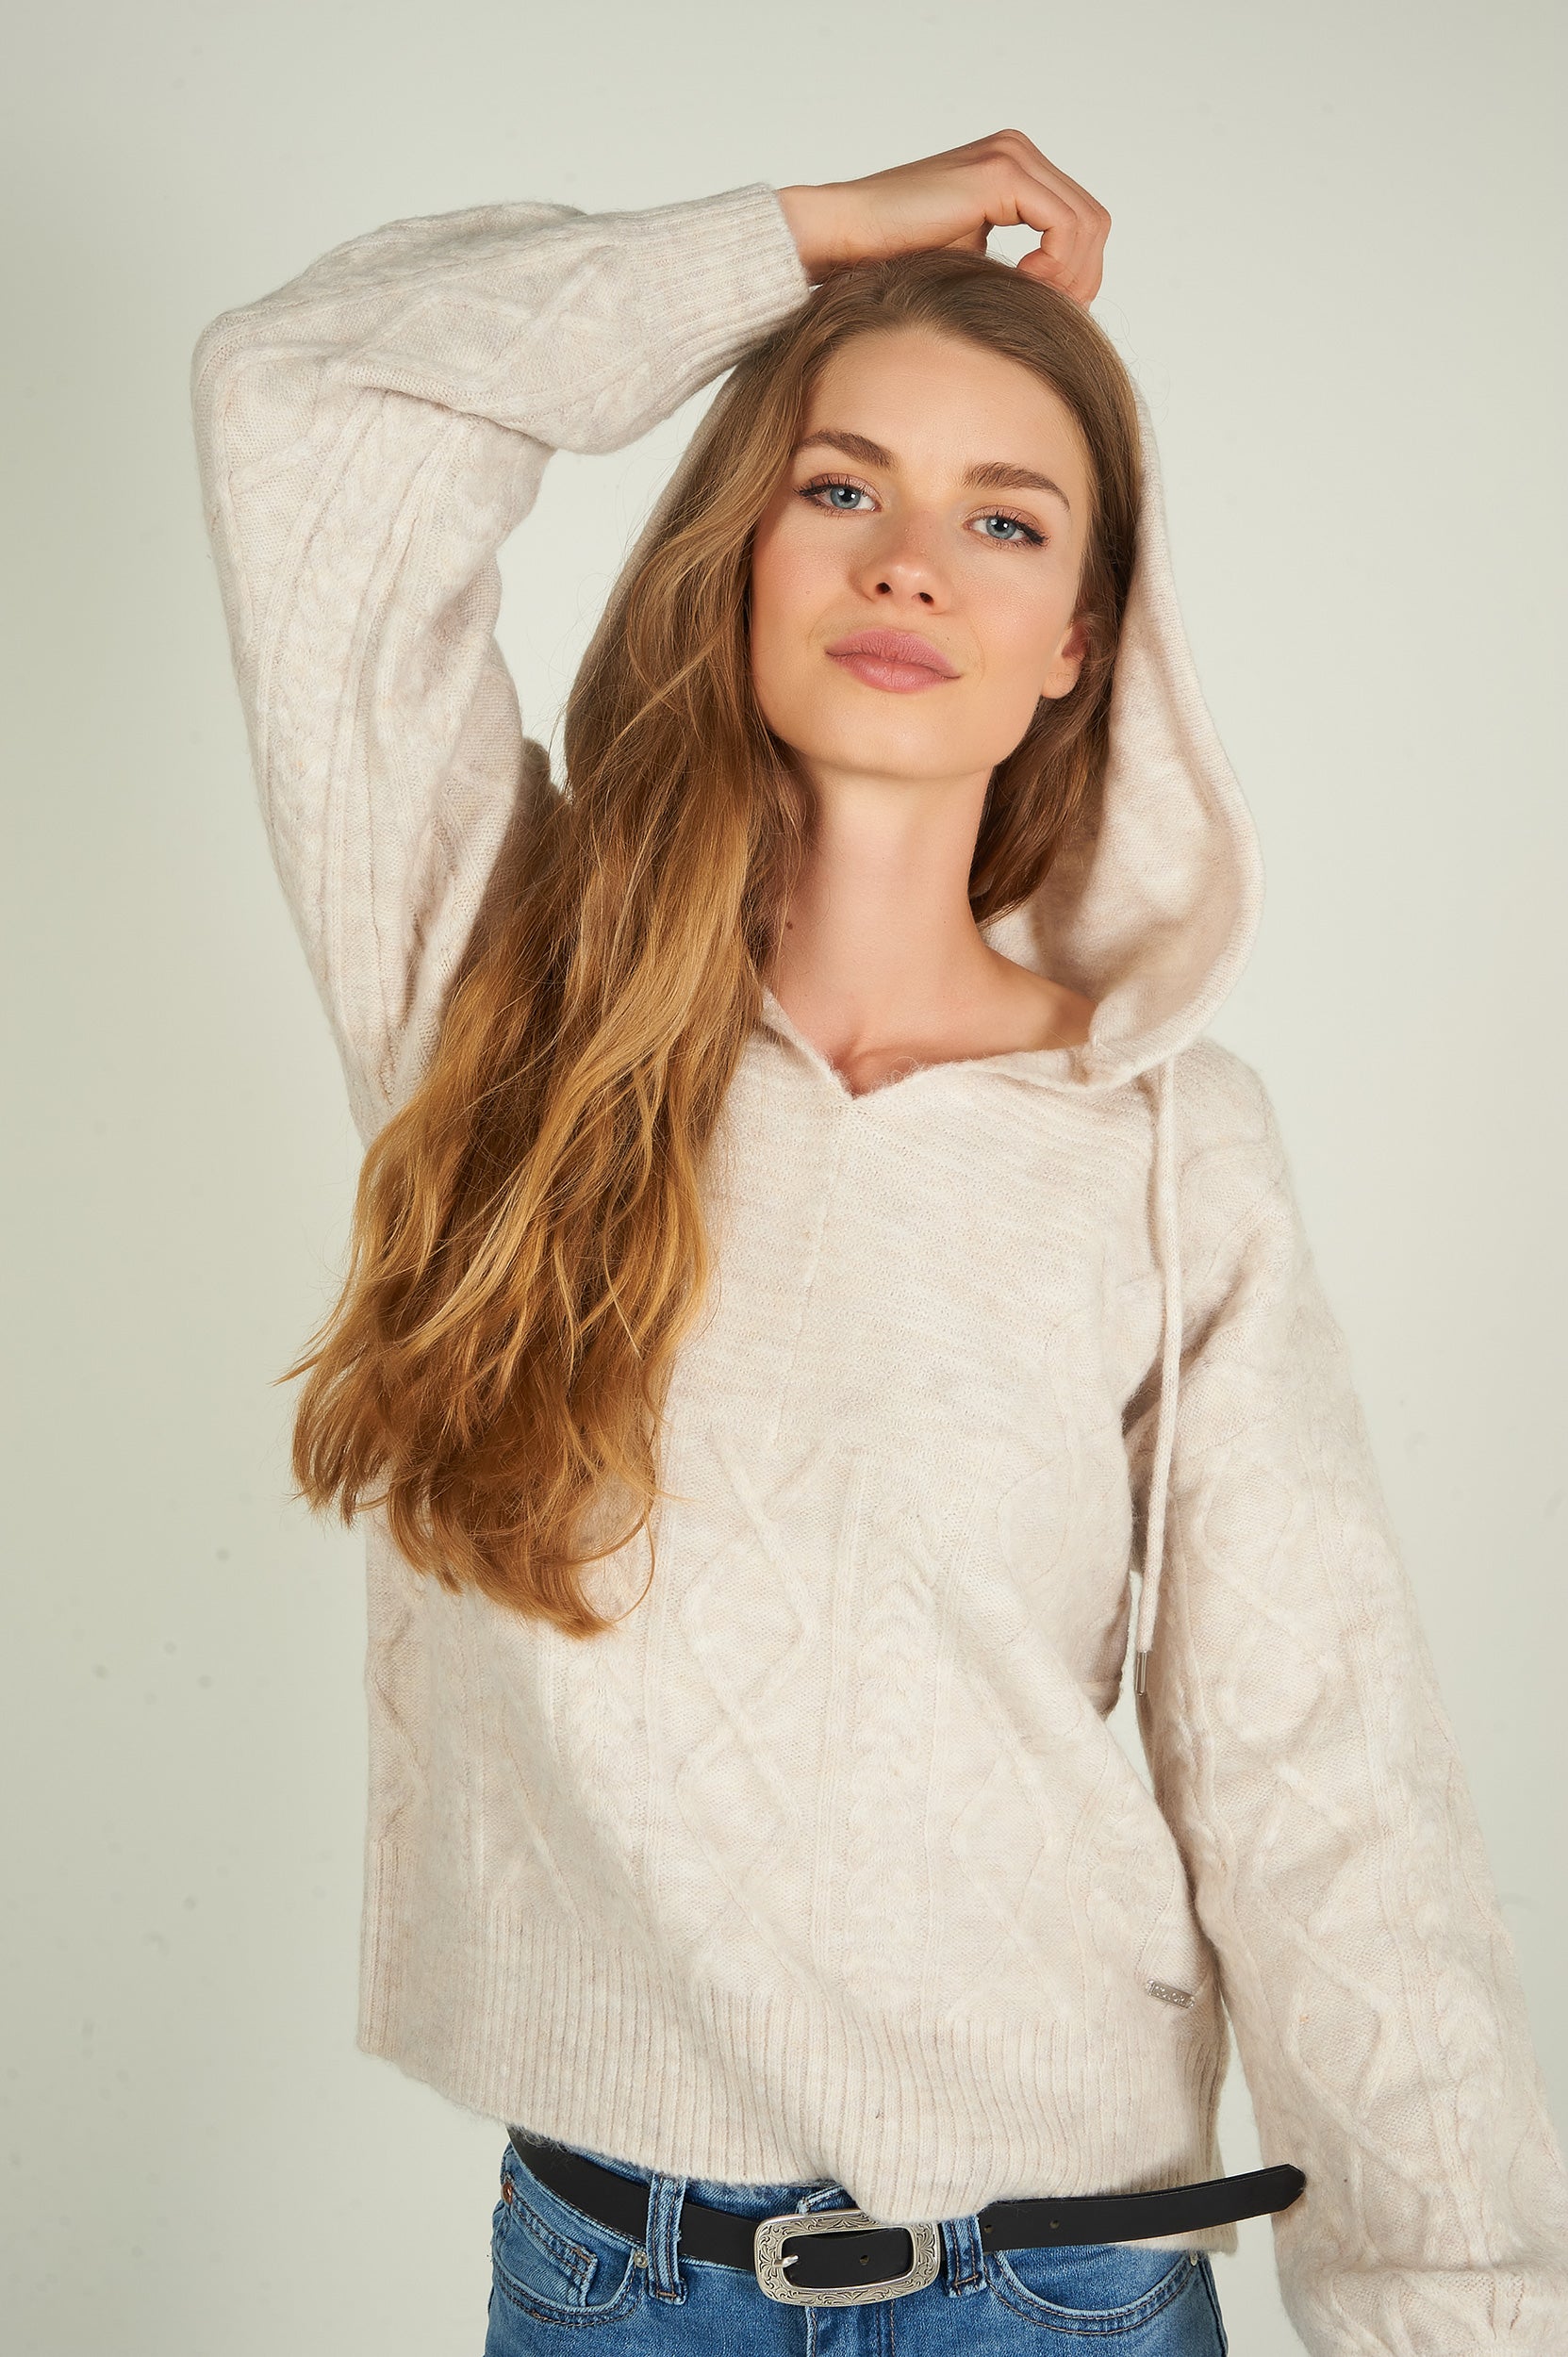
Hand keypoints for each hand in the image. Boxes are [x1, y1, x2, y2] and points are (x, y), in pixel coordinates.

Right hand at [776, 131, 1110, 304]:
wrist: (843, 239)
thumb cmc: (893, 261)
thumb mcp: (972, 266)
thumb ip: (1018, 269)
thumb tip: (1065, 303)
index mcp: (1014, 169)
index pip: (1080, 222)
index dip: (1078, 275)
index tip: (1048, 312)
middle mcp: (1017, 152)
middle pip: (1093, 222)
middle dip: (1082, 278)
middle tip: (1050, 315)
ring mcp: (1011, 156)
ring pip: (1087, 224)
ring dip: (1070, 276)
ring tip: (1032, 302)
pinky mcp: (1000, 173)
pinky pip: (1065, 224)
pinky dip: (1056, 265)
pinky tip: (1023, 284)